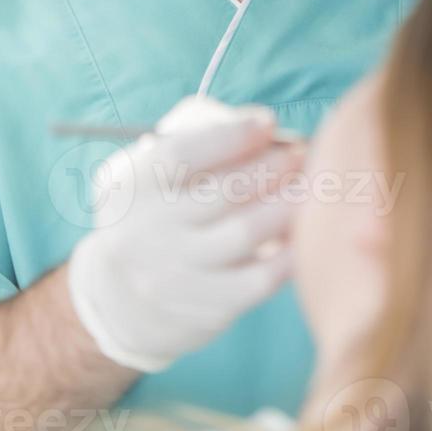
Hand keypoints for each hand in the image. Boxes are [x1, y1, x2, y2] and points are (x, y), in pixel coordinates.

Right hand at [66, 95, 303, 372]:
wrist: (118, 302)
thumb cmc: (153, 218)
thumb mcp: (150, 177)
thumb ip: (198, 148)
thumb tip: (266, 126)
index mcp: (135, 187)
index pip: (182, 156)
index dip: (231, 136)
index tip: (267, 122)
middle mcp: (151, 230)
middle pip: (224, 192)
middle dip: (272, 166)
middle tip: (302, 152)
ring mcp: (178, 273)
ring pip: (246, 232)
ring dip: (289, 203)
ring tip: (313, 186)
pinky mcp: (207, 308)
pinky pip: (260, 278)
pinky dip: (291, 252)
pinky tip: (308, 231)